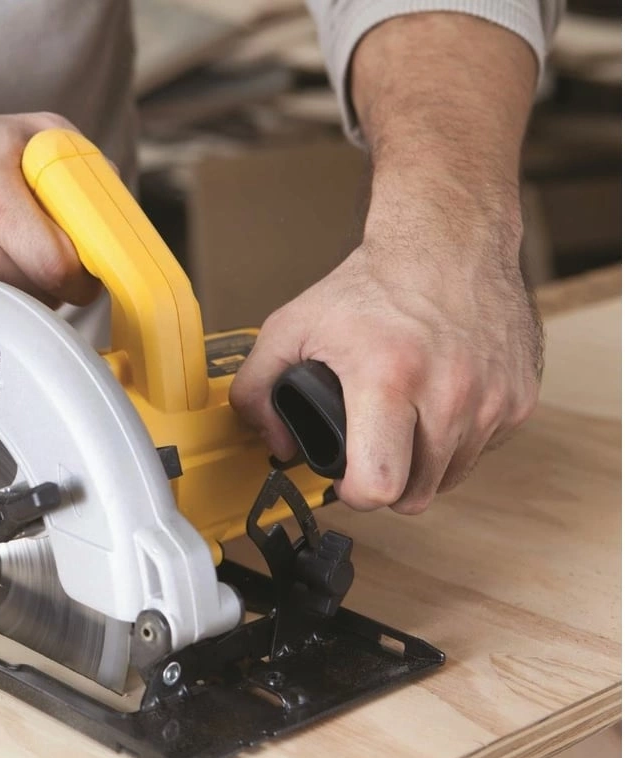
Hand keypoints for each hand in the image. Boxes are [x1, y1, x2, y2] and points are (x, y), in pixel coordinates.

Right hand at [0, 111, 100, 306]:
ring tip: (4, 258)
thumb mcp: (23, 133)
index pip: (59, 267)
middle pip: (38, 295)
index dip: (82, 275)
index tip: (86, 272)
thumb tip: (117, 207)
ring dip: (22, 296)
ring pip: (10, 314)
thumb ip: (79, 163)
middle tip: (44, 258)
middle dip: (53, 283)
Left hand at [230, 215, 541, 513]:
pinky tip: (435, 408)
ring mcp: (492, 399)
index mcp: (388, 378)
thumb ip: (256, 389)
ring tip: (400, 427)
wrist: (448, 243)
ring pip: (449, 479)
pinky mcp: (520, 400)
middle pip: (415, 494)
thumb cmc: (372, 285)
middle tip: (369, 452)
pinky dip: (456, 442)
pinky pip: (482, 452)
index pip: (379, 484)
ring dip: (422, 466)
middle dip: (386, 481)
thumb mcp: (291, 326)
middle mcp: (449, 393)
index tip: (346, 476)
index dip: (355, 492)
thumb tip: (274, 442)